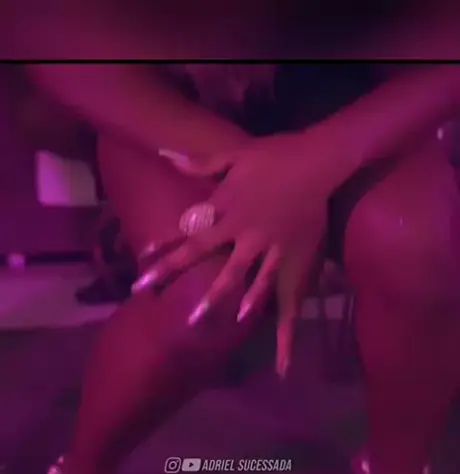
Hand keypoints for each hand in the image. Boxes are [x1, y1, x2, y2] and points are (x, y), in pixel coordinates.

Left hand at [134, 127, 356, 375]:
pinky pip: (268, 277)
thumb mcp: (234, 153)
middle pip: (199, 252)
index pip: (187, 226)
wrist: (316, 161)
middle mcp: (237, 226)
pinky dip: (256, 296)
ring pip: (232, 273)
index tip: (142, 258)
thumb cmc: (274, 155)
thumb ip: (200, 162)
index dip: (165, 242)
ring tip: (193, 319)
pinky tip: (243, 317)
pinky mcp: (284, 250)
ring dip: (212, 295)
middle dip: (171, 270)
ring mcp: (261, 241)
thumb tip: (164, 153)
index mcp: (223, 203)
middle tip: (144, 291)